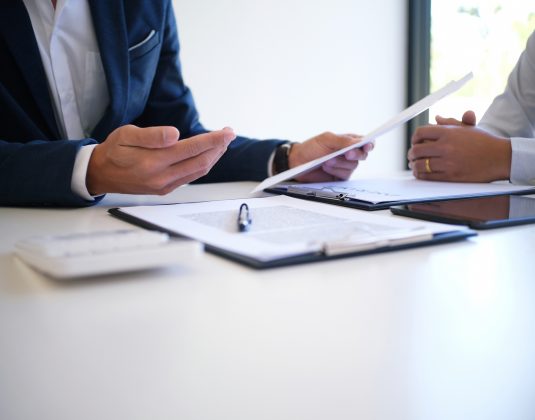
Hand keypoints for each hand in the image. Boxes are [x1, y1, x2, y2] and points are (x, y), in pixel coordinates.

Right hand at [87, 125, 235, 194]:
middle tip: (228, 134)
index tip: (226, 132)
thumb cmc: (113, 151)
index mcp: (152, 162)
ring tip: (222, 142)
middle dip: (218, 148)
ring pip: (198, 171)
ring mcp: (165, 186)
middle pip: (200, 163)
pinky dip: (203, 165)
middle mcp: (161, 178)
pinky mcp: (165, 189)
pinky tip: (207, 155)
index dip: (212, 140)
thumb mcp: (125, 135)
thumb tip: (175, 134)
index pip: (191, 149)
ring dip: (213, 157)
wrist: (100, 174)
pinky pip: (191, 177)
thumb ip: (151, 136)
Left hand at [288, 132, 373, 182]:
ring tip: (326, 160)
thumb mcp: (326, 139)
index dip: (369, 144)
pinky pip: (344, 175)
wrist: (297, 162)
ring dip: (340, 163)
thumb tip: (358, 142)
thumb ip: (342, 140)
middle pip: (362, 155)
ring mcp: (345, 166)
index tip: (367, 146)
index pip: (364, 142)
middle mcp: (348, 154)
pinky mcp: (339, 177)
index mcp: (348, 141)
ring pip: (353, 166)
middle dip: (355, 154)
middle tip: (347, 154)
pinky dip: (336, 171)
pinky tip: (326, 167)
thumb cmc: (311, 148)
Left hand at [407, 111, 511, 181]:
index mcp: (448, 132)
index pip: (420, 132)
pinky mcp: (451, 176)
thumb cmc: (484, 142)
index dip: (414, 138)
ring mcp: (448, 162)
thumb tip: (436, 118)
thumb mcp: (467, 128)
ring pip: (420, 165)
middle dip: (411, 154)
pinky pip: (428, 176)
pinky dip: (420, 175)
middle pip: (416, 150)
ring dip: (414, 166)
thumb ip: (449, 123)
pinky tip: (420, 173)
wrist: (500, 157)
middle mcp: (446, 146)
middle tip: (411, 156)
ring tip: (414, 165)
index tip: (414, 142)